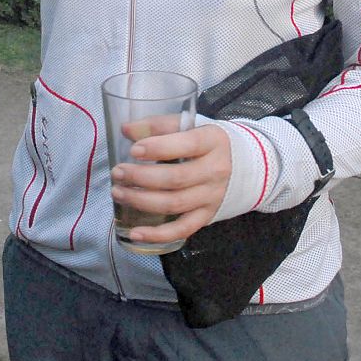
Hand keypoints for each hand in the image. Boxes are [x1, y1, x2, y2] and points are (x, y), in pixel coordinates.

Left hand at [111, 122, 232, 246]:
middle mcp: (215, 170)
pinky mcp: (206, 216)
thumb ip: (160, 126)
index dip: (158, 147)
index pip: (187, 144)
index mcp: (212, 141)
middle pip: (176, 178)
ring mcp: (212, 196)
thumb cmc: (206, 143)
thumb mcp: (190, 126)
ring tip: (118, 192)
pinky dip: (157, 234)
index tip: (134, 149)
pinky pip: (181, 229)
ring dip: (141, 201)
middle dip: (141, 177)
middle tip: (118, 173)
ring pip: (174, 204)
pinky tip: (135, 233)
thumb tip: (127, 130)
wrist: (242, 166)